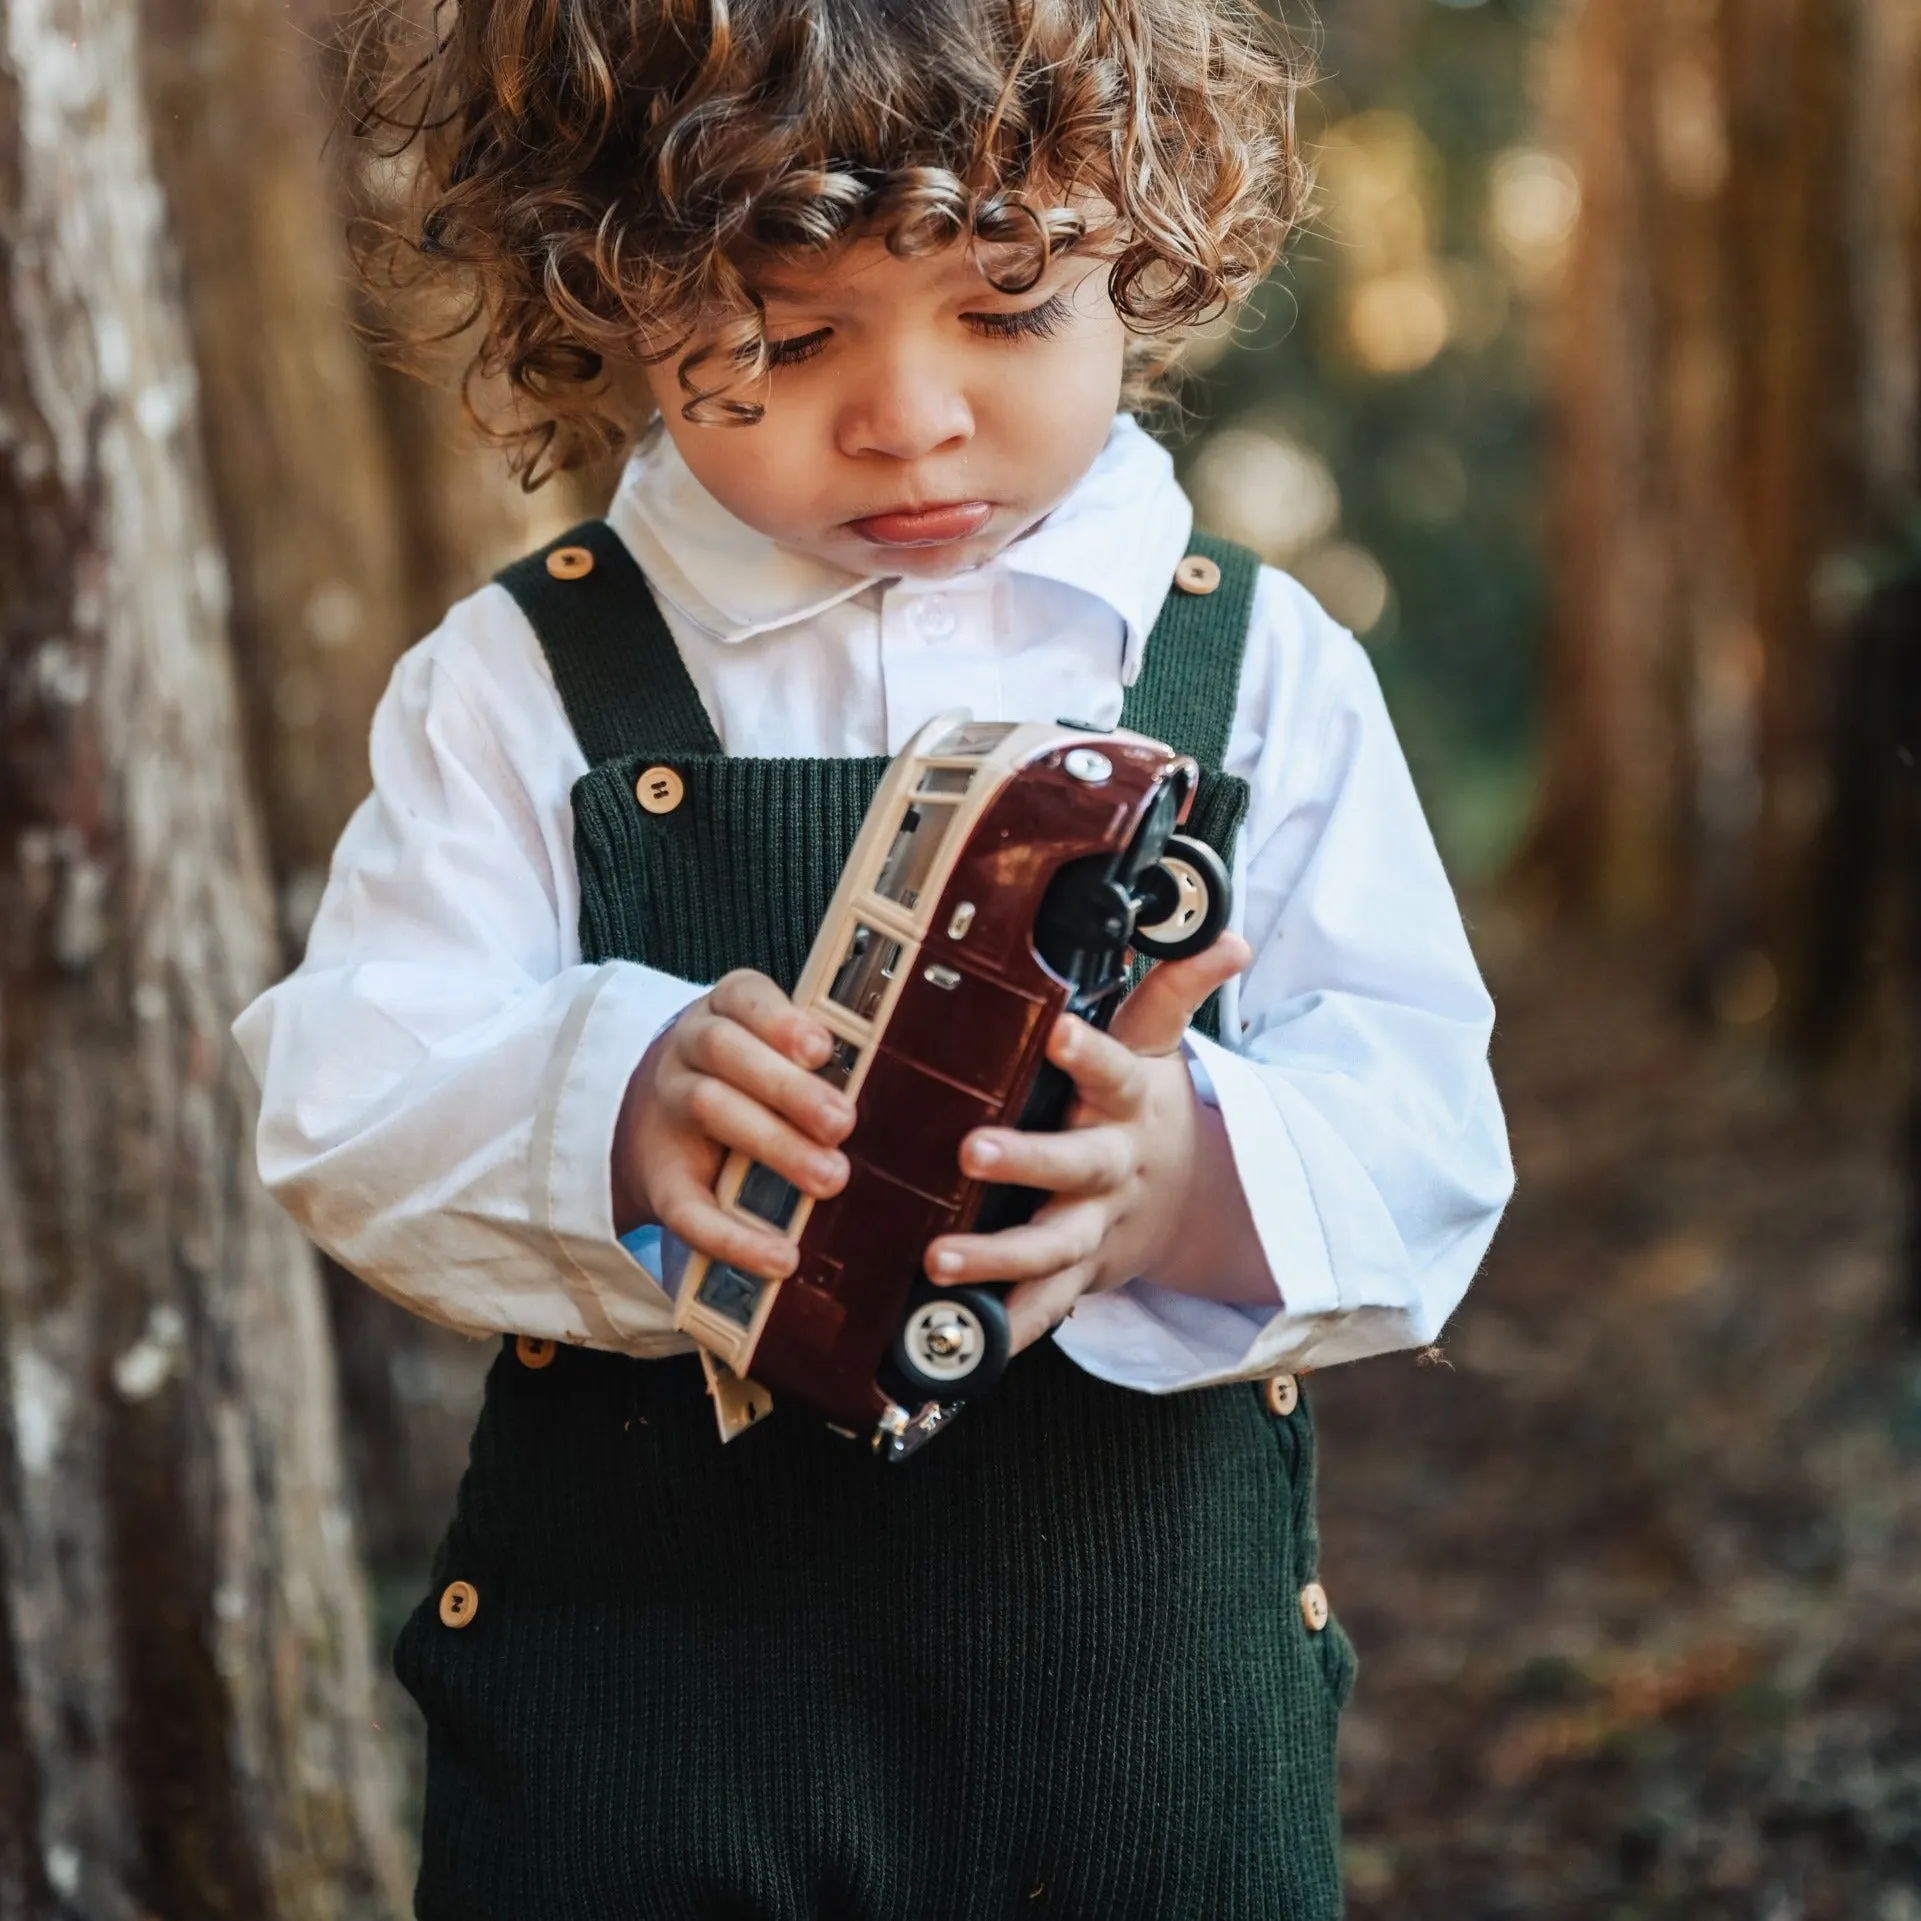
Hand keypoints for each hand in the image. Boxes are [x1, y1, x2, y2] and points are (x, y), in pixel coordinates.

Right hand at [612, 970, 854, 1279]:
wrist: (655, 1124)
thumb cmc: (742, 1082)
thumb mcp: (770, 1051)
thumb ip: (816, 1064)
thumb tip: (893, 1089)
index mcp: (725, 1013)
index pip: (743, 998)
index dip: (781, 1021)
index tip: (822, 1048)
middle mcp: (690, 1051)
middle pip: (727, 1052)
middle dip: (789, 1088)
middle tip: (843, 1123)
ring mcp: (669, 1109)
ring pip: (708, 1108)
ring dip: (774, 1144)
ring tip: (830, 1178)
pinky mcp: (660, 1179)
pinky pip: (688, 1208)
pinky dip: (733, 1236)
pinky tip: (778, 1255)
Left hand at [923, 935, 1254, 1353]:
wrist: (1186, 1202)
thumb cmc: (1149, 1111)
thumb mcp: (1159, 1046)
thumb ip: (1175, 990)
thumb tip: (1225, 939)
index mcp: (1128, 1102)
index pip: (1112, 1068)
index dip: (1088, 1053)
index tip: (1060, 1031)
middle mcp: (1111, 1167)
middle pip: (1074, 1165)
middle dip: (1025, 1162)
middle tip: (971, 1151)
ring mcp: (1094, 1227)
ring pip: (1050, 1247)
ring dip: (997, 1257)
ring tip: (939, 1259)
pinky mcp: (1078, 1275)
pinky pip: (1042, 1309)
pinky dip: (1005, 1328)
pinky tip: (959, 1339)